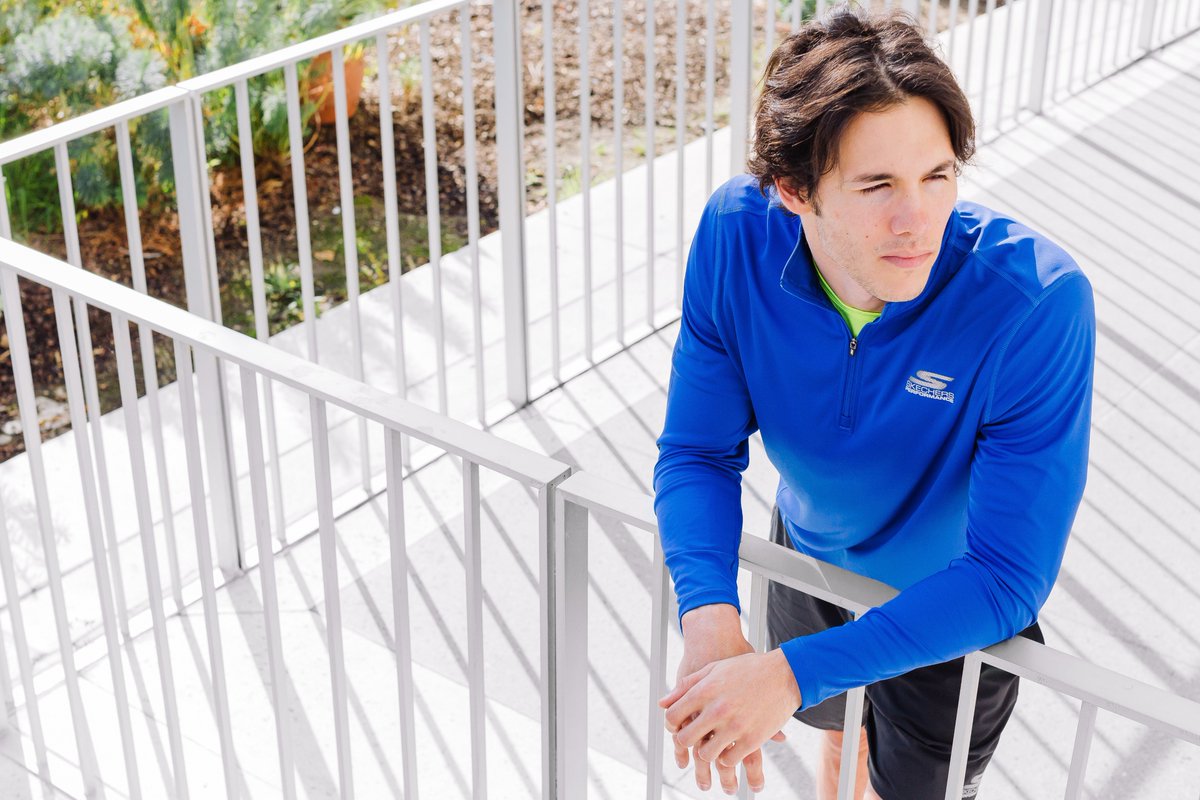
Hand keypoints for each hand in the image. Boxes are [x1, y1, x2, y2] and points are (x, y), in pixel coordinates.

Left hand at [668, 605, 786, 792]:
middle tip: (693, 741)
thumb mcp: (714, 669)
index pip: (673, 716)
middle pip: (686, 738)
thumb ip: (686, 686)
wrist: (784, 673)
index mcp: (706, 690)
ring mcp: (735, 725)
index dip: (671, 725)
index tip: (678, 726)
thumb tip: (662, 703)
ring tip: (712, 746)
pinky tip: (729, 750)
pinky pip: (729, 760)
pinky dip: (726, 758)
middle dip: (686, 742)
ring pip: (706, 754)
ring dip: (706, 752)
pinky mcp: (752, 739)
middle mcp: (717, 709)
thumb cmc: (747, 668)